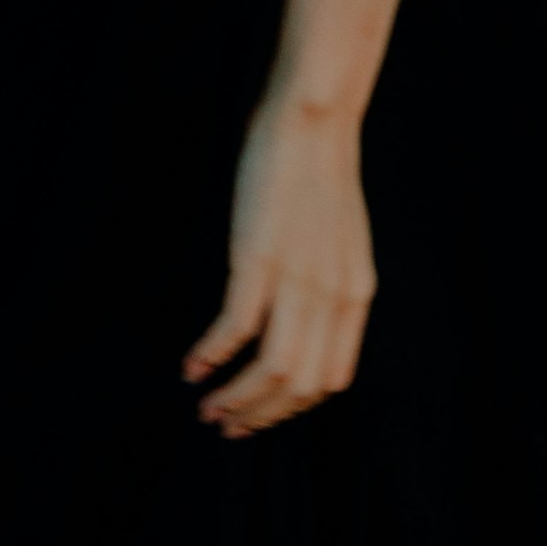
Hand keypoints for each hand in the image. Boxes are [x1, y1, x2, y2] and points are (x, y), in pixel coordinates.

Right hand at [186, 93, 377, 436]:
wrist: (314, 121)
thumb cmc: (317, 177)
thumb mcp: (338, 244)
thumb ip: (325, 286)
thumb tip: (297, 324)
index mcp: (355, 294)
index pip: (331, 379)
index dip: (290, 408)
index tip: (257, 414)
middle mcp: (334, 295)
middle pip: (301, 387)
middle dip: (258, 415)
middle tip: (223, 424)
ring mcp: (298, 279)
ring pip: (272, 371)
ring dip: (235, 399)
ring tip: (206, 407)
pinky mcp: (260, 258)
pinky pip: (234, 329)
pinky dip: (210, 356)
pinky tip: (191, 365)